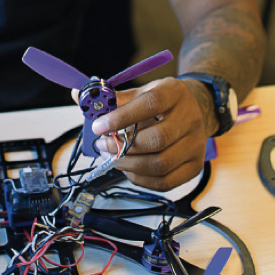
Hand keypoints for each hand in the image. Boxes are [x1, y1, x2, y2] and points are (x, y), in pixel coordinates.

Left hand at [86, 77, 213, 189]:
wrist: (192, 112)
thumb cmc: (160, 103)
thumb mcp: (140, 93)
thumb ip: (113, 98)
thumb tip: (78, 95)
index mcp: (174, 93)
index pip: (151, 104)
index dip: (122, 116)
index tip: (98, 126)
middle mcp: (190, 118)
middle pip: (157, 139)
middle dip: (122, 146)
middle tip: (102, 145)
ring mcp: (196, 145)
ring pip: (160, 164)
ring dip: (128, 164)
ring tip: (112, 157)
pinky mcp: (194, 166)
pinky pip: (165, 182)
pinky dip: (140, 178)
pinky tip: (128, 168)